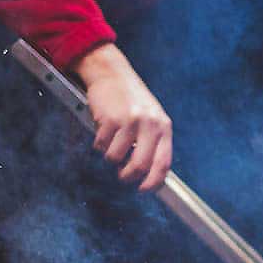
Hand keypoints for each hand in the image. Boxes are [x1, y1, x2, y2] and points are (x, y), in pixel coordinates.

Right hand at [73, 43, 171, 191]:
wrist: (111, 72)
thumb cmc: (131, 98)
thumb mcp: (151, 117)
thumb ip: (153, 141)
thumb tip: (149, 173)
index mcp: (163, 127)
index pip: (163, 163)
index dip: (154, 182)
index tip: (145, 189)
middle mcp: (149, 124)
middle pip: (139, 166)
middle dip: (128, 177)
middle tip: (123, 177)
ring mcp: (129, 121)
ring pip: (116, 158)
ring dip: (110, 157)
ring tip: (111, 143)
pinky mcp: (109, 119)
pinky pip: (101, 145)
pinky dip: (99, 144)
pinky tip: (103, 131)